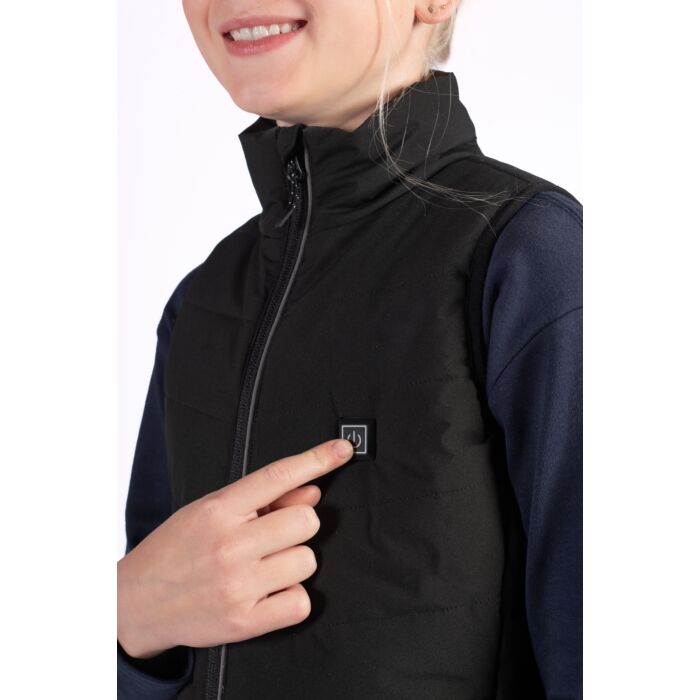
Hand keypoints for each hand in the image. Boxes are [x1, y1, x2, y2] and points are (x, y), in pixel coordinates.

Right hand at [117, 438, 353, 658]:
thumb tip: (311, 492)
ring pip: (308, 560)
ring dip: (294, 562)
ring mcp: (238, 585)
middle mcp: (230, 545)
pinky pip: (301, 602)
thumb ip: (261, 500)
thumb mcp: (208, 510)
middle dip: (297, 527)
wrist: (134, 603)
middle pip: (305, 522)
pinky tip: (268, 593)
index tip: (342, 450)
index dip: (316, 459)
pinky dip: (292, 597)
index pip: (279, 475)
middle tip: (272, 537)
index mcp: (219, 509)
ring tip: (264, 567)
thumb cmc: (174, 551)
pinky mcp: (244, 622)